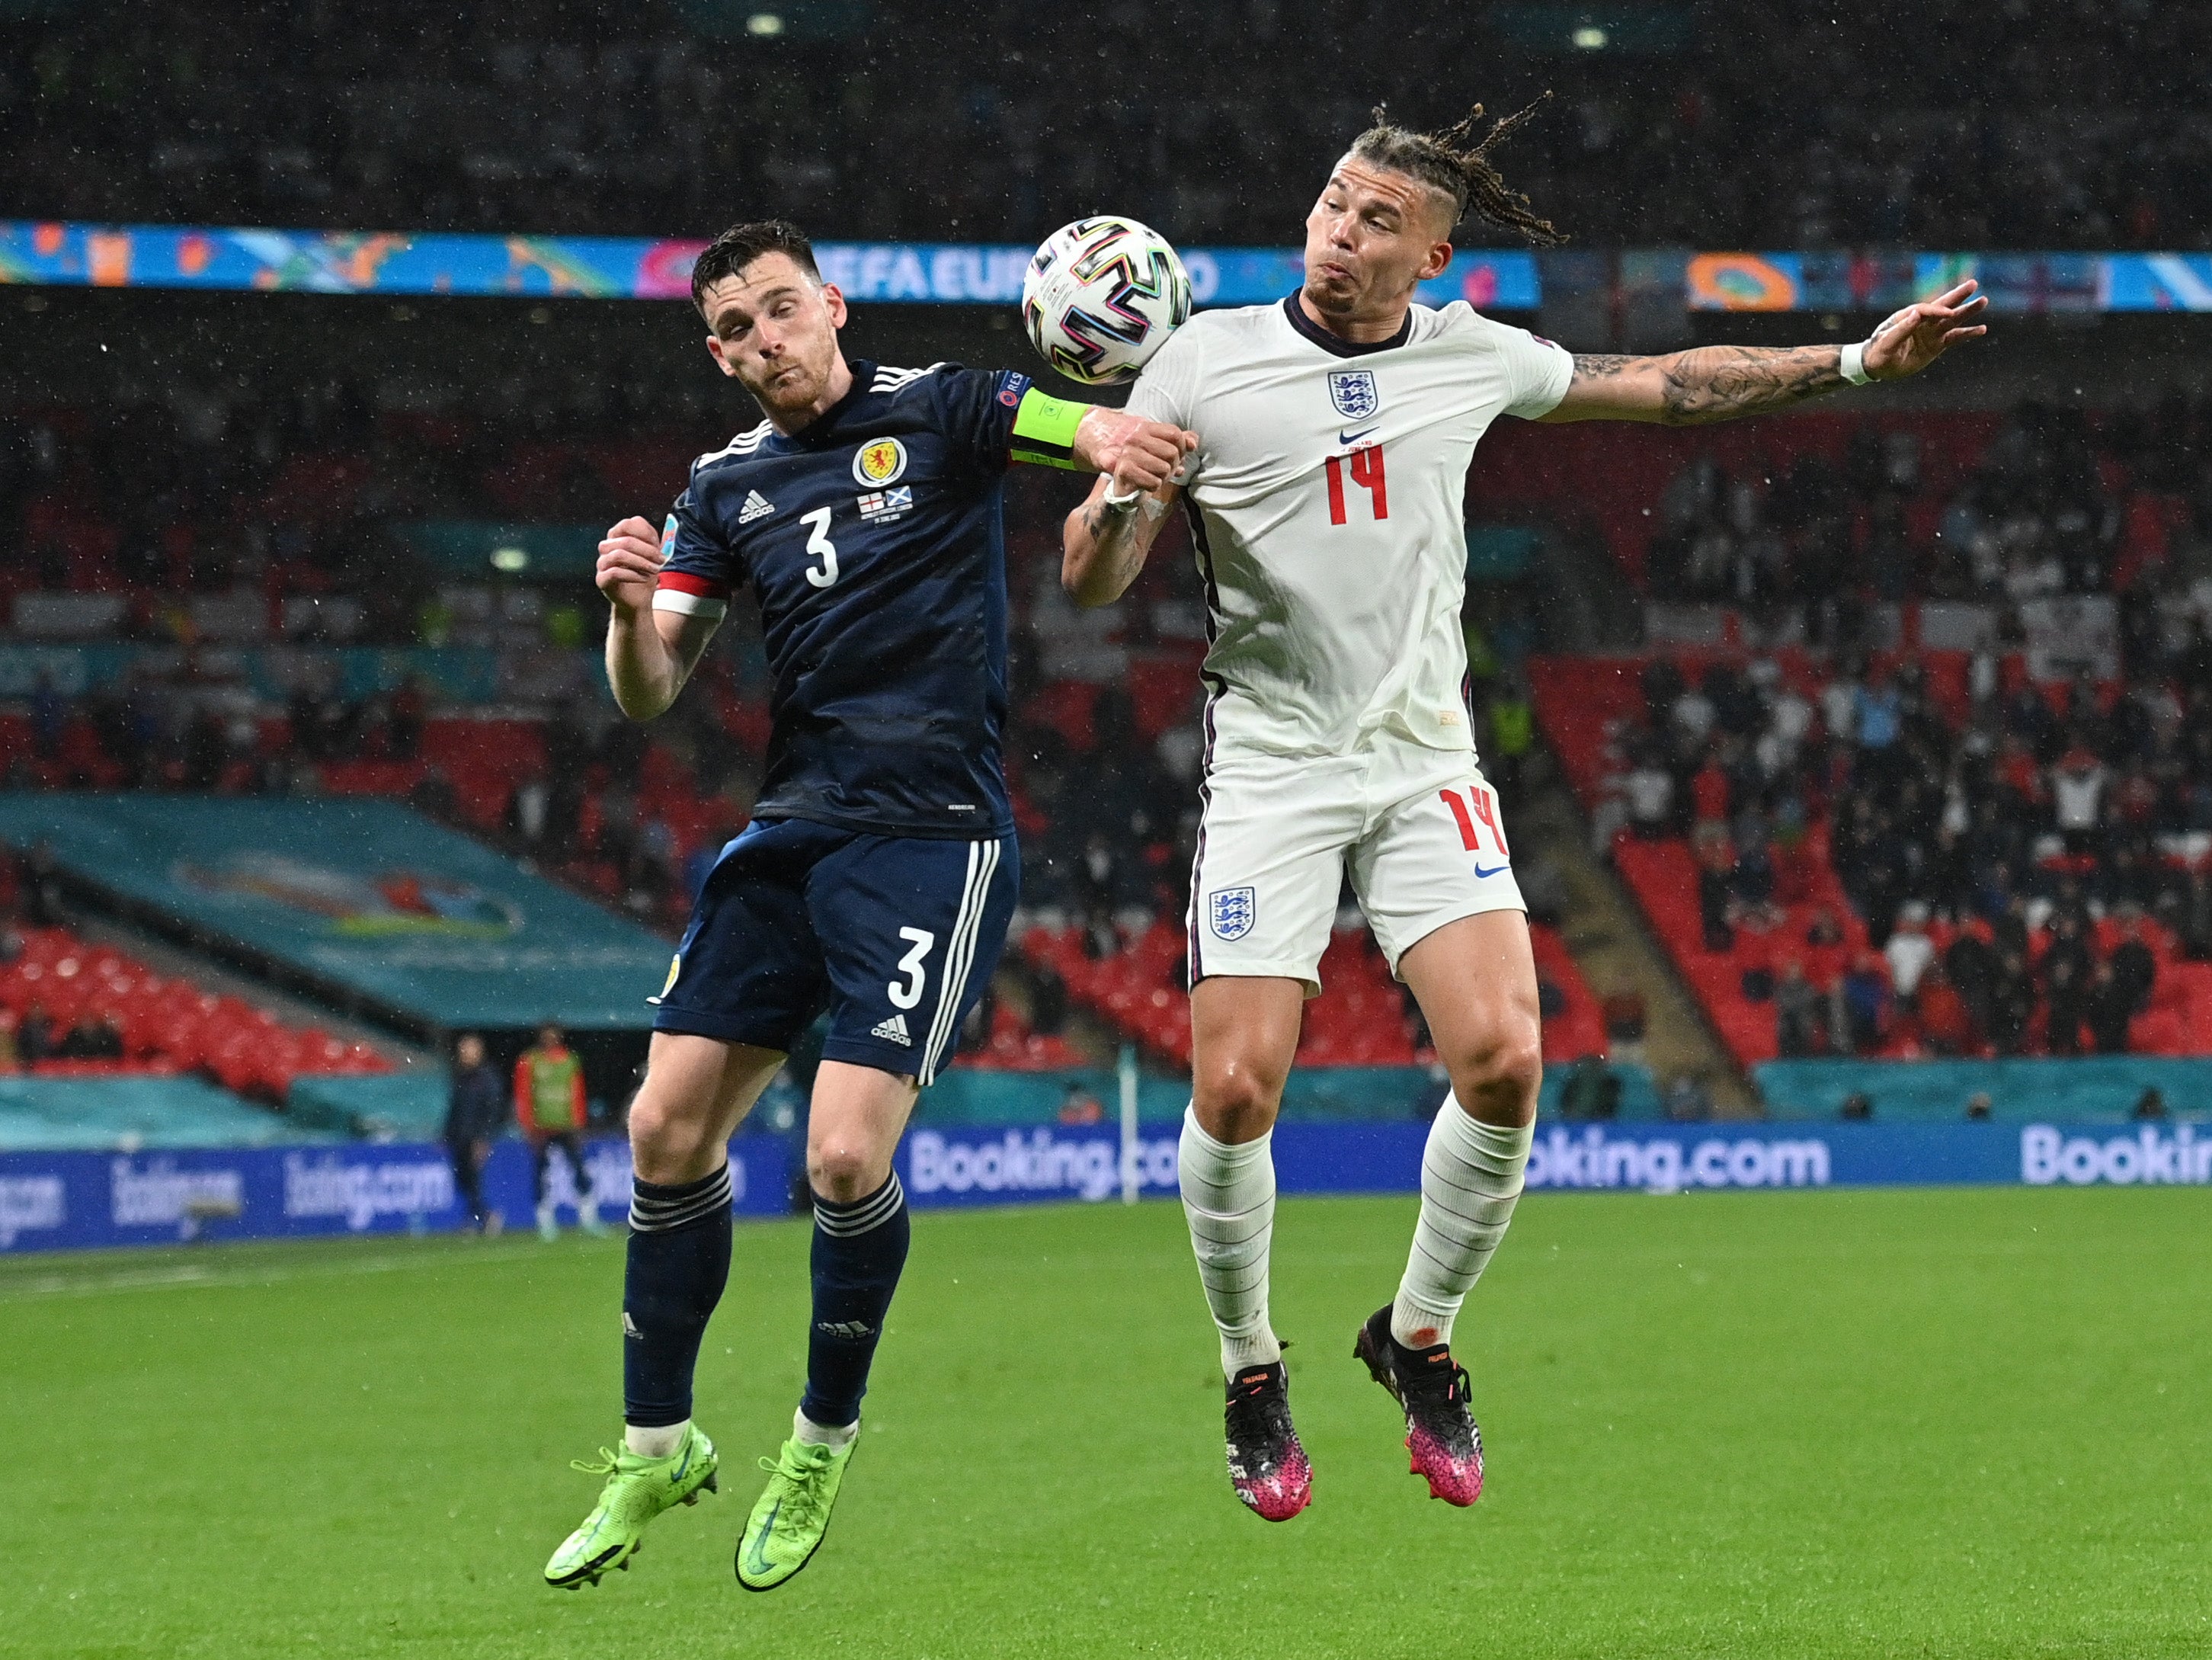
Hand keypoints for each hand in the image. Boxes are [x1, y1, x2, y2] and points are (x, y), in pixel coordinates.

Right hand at [596, 515, 664, 613]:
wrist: (637, 600)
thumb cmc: (643, 574)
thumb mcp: (652, 556)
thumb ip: (654, 542)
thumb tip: (664, 532)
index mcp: (618, 537)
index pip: (627, 524)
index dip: (645, 533)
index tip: (658, 544)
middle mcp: (607, 547)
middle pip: (625, 540)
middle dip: (648, 551)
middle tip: (661, 560)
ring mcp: (602, 563)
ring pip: (618, 554)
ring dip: (641, 562)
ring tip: (655, 570)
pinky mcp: (601, 579)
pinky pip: (614, 572)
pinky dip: (633, 575)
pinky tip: (645, 578)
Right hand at [1071, 406, 1197, 496]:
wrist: (1113, 474)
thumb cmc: (1141, 460)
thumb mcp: (1159, 446)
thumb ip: (1179, 441)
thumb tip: (1193, 443)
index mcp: (1146, 428)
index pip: (1176, 435)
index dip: (1181, 448)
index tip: (1174, 456)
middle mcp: (1136, 437)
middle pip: (1172, 453)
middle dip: (1171, 466)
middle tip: (1162, 470)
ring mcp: (1128, 453)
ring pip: (1165, 469)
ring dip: (1162, 477)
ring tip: (1153, 476)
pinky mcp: (1123, 470)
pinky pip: (1154, 482)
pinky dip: (1154, 486)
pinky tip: (1145, 484)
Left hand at [1862, 280, 1988, 380]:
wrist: (1877, 366)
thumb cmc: (1878, 352)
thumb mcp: (1886, 342)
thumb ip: (1901, 329)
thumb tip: (1916, 313)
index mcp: (1907, 316)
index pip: (1925, 310)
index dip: (1937, 311)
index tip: (1949, 314)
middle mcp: (1922, 321)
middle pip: (1943, 307)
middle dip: (1958, 296)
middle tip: (1973, 284)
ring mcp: (1930, 333)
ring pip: (1952, 320)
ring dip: (1967, 311)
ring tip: (1983, 301)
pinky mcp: (1937, 345)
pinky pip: (1955, 338)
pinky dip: (1968, 334)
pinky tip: (1982, 329)